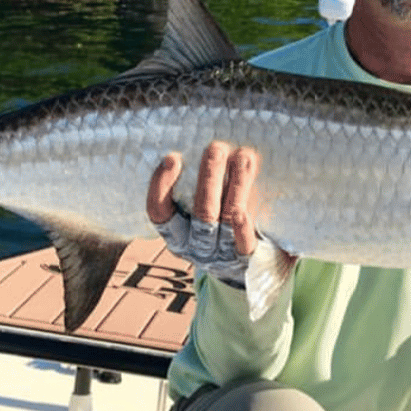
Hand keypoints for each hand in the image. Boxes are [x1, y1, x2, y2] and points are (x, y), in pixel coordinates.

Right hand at [146, 142, 260, 285]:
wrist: (251, 271)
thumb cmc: (221, 229)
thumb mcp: (202, 212)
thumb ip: (197, 185)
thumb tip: (201, 139)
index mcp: (176, 234)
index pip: (159, 212)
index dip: (160, 186)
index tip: (172, 158)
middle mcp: (195, 246)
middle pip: (201, 211)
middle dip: (209, 176)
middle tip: (216, 148)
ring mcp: (221, 255)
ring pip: (226, 219)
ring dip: (236, 186)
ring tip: (244, 157)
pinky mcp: (245, 259)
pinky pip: (243, 243)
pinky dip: (243, 225)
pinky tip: (245, 209)